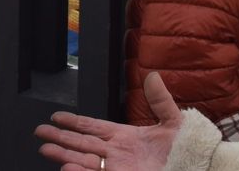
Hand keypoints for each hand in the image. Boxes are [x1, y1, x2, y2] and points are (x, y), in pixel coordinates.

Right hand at [35, 73, 181, 169]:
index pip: (92, 127)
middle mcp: (117, 153)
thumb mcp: (174, 122)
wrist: (198, 168)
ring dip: (63, 155)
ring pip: (83, 160)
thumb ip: (160, 101)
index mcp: (125, 136)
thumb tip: (153, 76)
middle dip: (59, 137)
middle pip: (81, 143)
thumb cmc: (189, 150)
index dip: (73, 122)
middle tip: (40, 132)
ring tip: (45, 149)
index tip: (56, 116)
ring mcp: (117, 168)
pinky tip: (67, 168)